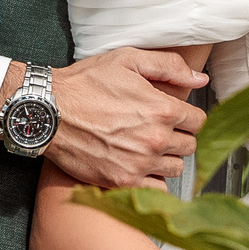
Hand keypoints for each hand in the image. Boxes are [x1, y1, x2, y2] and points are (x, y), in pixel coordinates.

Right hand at [33, 48, 206, 190]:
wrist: (48, 112)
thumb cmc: (84, 84)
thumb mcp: (127, 60)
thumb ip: (169, 67)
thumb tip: (200, 80)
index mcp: (162, 109)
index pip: (199, 121)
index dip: (187, 116)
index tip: (173, 116)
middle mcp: (155, 139)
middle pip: (190, 146)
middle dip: (178, 137)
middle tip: (158, 130)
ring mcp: (140, 163)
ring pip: (176, 169)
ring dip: (166, 159)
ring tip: (147, 148)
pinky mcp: (123, 181)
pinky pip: (157, 189)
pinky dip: (151, 180)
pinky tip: (137, 165)